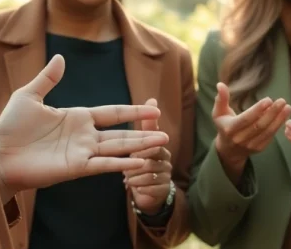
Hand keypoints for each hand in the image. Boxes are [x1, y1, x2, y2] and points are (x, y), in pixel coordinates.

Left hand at [0, 55, 169, 195]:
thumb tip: (62, 57)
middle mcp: (84, 136)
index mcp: (77, 117)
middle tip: (166, 132)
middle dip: (144, 132)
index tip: (153, 108)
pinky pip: (103, 165)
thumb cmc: (11, 127)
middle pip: (121, 132)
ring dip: (139, 147)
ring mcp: (82, 153)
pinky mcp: (76, 168)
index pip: (112, 112)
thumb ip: (48, 78)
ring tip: (161, 144)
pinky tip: (139, 162)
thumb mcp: (28, 96)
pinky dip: (122, 164)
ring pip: (117, 148)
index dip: (133, 110)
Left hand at [123, 98, 172, 215]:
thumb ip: (147, 125)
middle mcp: (166, 158)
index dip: (145, 139)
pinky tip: (130, 185)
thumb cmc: (142, 163)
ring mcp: (166, 174)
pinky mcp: (163, 189)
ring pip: (150, 170)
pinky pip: (152, 186)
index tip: (134, 144)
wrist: (148, 191)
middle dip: (137, 158)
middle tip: (125, 164)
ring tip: (125, 177)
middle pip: (153, 153)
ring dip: (135, 174)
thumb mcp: (142, 143)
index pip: (154, 138)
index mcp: (160, 146)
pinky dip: (139, 185)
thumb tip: (153, 99)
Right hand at [212, 82, 290, 166]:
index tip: (268, 99)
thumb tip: (220, 84)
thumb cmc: (223, 125)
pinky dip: (278, 126)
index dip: (257, 110)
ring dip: (279, 119)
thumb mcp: (218, 112)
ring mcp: (250, 145)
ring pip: (267, 132)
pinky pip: (270, 136)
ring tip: (287, 107)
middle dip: (272, 113)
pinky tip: (284, 115)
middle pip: (259, 125)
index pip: (246, 119)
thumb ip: (221, 99)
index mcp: (230, 129)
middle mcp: (240, 139)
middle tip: (282, 101)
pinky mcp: (259, 148)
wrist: (228, 149)